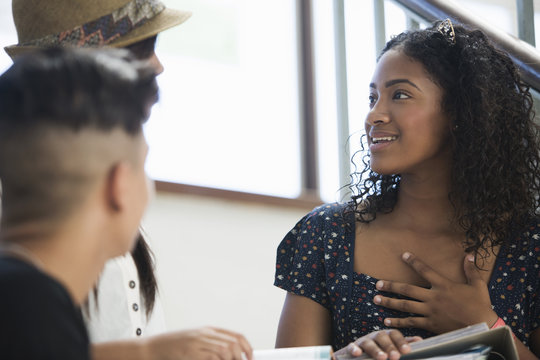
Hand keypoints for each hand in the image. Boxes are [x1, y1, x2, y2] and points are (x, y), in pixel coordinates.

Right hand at [144, 326, 252, 359]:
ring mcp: (198, 343)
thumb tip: (230, 353)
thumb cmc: (174, 346)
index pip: (236, 336)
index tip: (250, 357)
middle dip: (240, 357)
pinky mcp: (191, 352)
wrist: (155, 347)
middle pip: (233, 343)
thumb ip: (212, 344)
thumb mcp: (196, 340)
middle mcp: (205, 334)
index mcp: (209, 330)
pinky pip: (211, 357)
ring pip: (224, 350)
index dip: (247, 347)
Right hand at [334, 329, 420, 359]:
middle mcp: (374, 337)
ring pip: (368, 343)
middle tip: (396, 356)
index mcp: (386, 336)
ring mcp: (362, 342)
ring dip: (375, 350)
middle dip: (389, 346)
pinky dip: (354, 349)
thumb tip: (420, 341)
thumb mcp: (391, 346)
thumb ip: (403, 344)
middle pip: (382, 337)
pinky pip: (352, 347)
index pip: (394, 334)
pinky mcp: (352, 348)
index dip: (401, 341)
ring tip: (383, 358)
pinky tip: (357, 353)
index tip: (407, 351)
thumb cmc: (379, 350)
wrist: (358, 354)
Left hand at [372, 252, 497, 333]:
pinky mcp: (430, 324)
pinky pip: (411, 322)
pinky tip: (387, 322)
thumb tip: (470, 254)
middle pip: (407, 289)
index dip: (413, 261)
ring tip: (376, 300)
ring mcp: (430, 311)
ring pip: (405, 305)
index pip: (425, 270)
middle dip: (391, 286)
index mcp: (444, 285)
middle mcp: (434, 297)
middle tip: (377, 284)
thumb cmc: (481, 306)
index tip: (403, 255)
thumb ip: (471, 270)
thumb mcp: (478, 285)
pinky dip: (398, 322)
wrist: (483, 327)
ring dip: (389, 302)